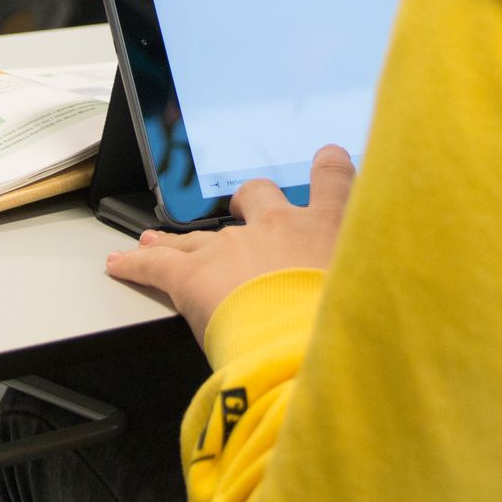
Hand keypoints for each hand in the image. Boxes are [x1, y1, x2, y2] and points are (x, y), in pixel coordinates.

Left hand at [107, 145, 356, 343]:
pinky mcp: (191, 273)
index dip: (329, 168)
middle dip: (246, 201)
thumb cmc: (342, 326)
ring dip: (177, 236)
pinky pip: (156, 261)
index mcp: (328, 228)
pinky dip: (135, 262)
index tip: (327, 159)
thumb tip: (381, 308)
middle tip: (241, 206)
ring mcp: (231, 246)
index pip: (335, 180)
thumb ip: (369, 289)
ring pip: (197, 233)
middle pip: (257, 195)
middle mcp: (278, 225)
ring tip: (157, 236)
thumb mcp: (373, 298)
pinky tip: (120, 263)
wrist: (298, 343)